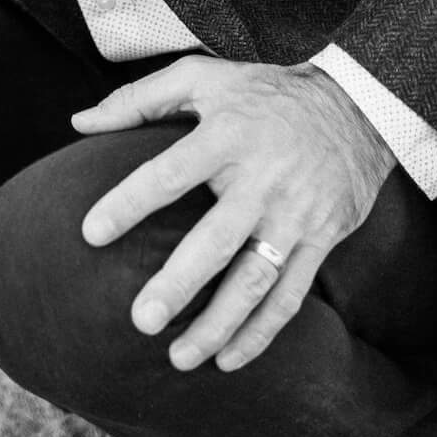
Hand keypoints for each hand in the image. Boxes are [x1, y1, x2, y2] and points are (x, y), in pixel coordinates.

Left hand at [72, 58, 395, 371]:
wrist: (357, 106)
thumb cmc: (263, 93)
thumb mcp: (202, 77)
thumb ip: (138, 100)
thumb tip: (79, 124)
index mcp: (225, 137)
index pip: (168, 174)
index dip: (128, 204)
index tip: (89, 234)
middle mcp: (261, 180)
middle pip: (215, 241)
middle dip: (179, 284)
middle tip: (142, 321)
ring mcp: (295, 215)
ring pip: (255, 281)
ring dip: (220, 324)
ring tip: (179, 357)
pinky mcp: (321, 240)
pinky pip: (290, 295)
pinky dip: (261, 333)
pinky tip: (229, 359)